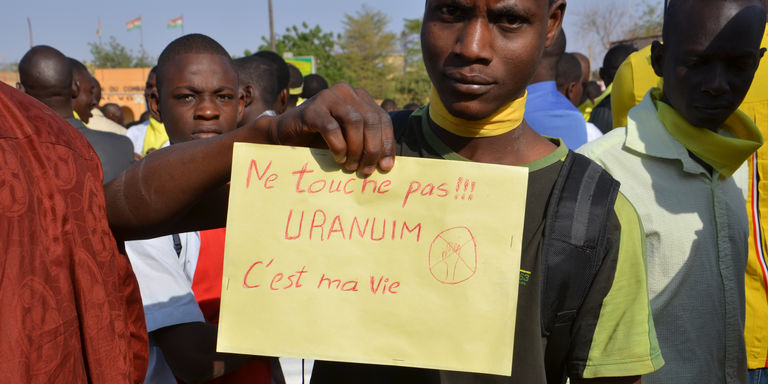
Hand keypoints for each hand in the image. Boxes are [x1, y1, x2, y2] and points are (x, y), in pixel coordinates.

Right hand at [267, 82, 394, 175]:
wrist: (286, 135)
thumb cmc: (321, 140)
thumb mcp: (350, 140)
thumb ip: (368, 144)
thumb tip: (388, 165)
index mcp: (359, 97)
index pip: (382, 119)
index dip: (387, 143)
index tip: (386, 167)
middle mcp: (345, 91)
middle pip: (371, 119)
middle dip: (373, 149)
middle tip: (367, 170)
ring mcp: (328, 97)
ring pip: (354, 121)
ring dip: (356, 148)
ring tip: (351, 166)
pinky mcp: (311, 109)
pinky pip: (332, 128)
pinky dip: (338, 146)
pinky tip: (338, 157)